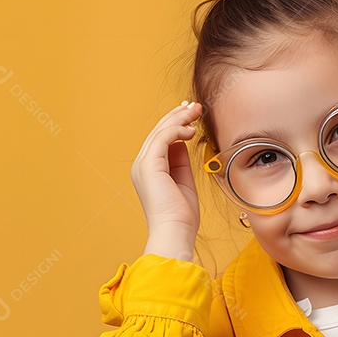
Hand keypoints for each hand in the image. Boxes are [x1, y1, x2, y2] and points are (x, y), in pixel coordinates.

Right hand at [131, 101, 202, 257]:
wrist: (175, 231)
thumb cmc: (181, 215)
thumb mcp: (183, 181)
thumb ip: (181, 161)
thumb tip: (183, 141)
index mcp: (148, 169)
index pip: (160, 139)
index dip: (175, 123)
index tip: (191, 114)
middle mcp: (142, 164)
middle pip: (158, 131)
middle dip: (177, 115)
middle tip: (195, 105)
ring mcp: (143, 164)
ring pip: (160, 131)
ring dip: (179, 118)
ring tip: (195, 112)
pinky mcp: (149, 165)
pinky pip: (163, 138)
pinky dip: (177, 129)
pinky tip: (190, 129)